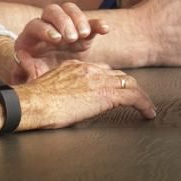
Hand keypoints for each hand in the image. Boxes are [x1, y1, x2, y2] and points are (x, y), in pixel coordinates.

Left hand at [13, 3, 110, 81]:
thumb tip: (21, 64)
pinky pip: (91, 23)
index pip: (35, 25)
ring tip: (84, 35)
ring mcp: (66, 27)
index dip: (45, 29)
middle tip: (71, 37)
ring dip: (78, 19)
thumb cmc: (35, 77)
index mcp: (31, 37)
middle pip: (52, 11)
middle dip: (63, 21)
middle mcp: (47, 26)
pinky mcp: (83, 33)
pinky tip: (105, 29)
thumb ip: (24, 72)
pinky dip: (98, 24)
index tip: (56, 39)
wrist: (52, 80)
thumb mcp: (28, 76)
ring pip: (70, 10)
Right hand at [16, 60, 154, 129]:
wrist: (33, 103)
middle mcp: (89, 70)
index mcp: (75, 67)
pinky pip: (133, 96)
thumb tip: (70, 102)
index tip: (117, 89)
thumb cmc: (34, 102)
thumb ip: (63, 90)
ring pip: (129, 83)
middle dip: (129, 86)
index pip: (101, 71)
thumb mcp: (50, 90)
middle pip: (117, 76)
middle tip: (137, 98)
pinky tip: (148, 113)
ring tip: (147, 106)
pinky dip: (144, 104)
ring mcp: (98, 80)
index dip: (112, 81)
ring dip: (140, 95)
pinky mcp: (105, 94)